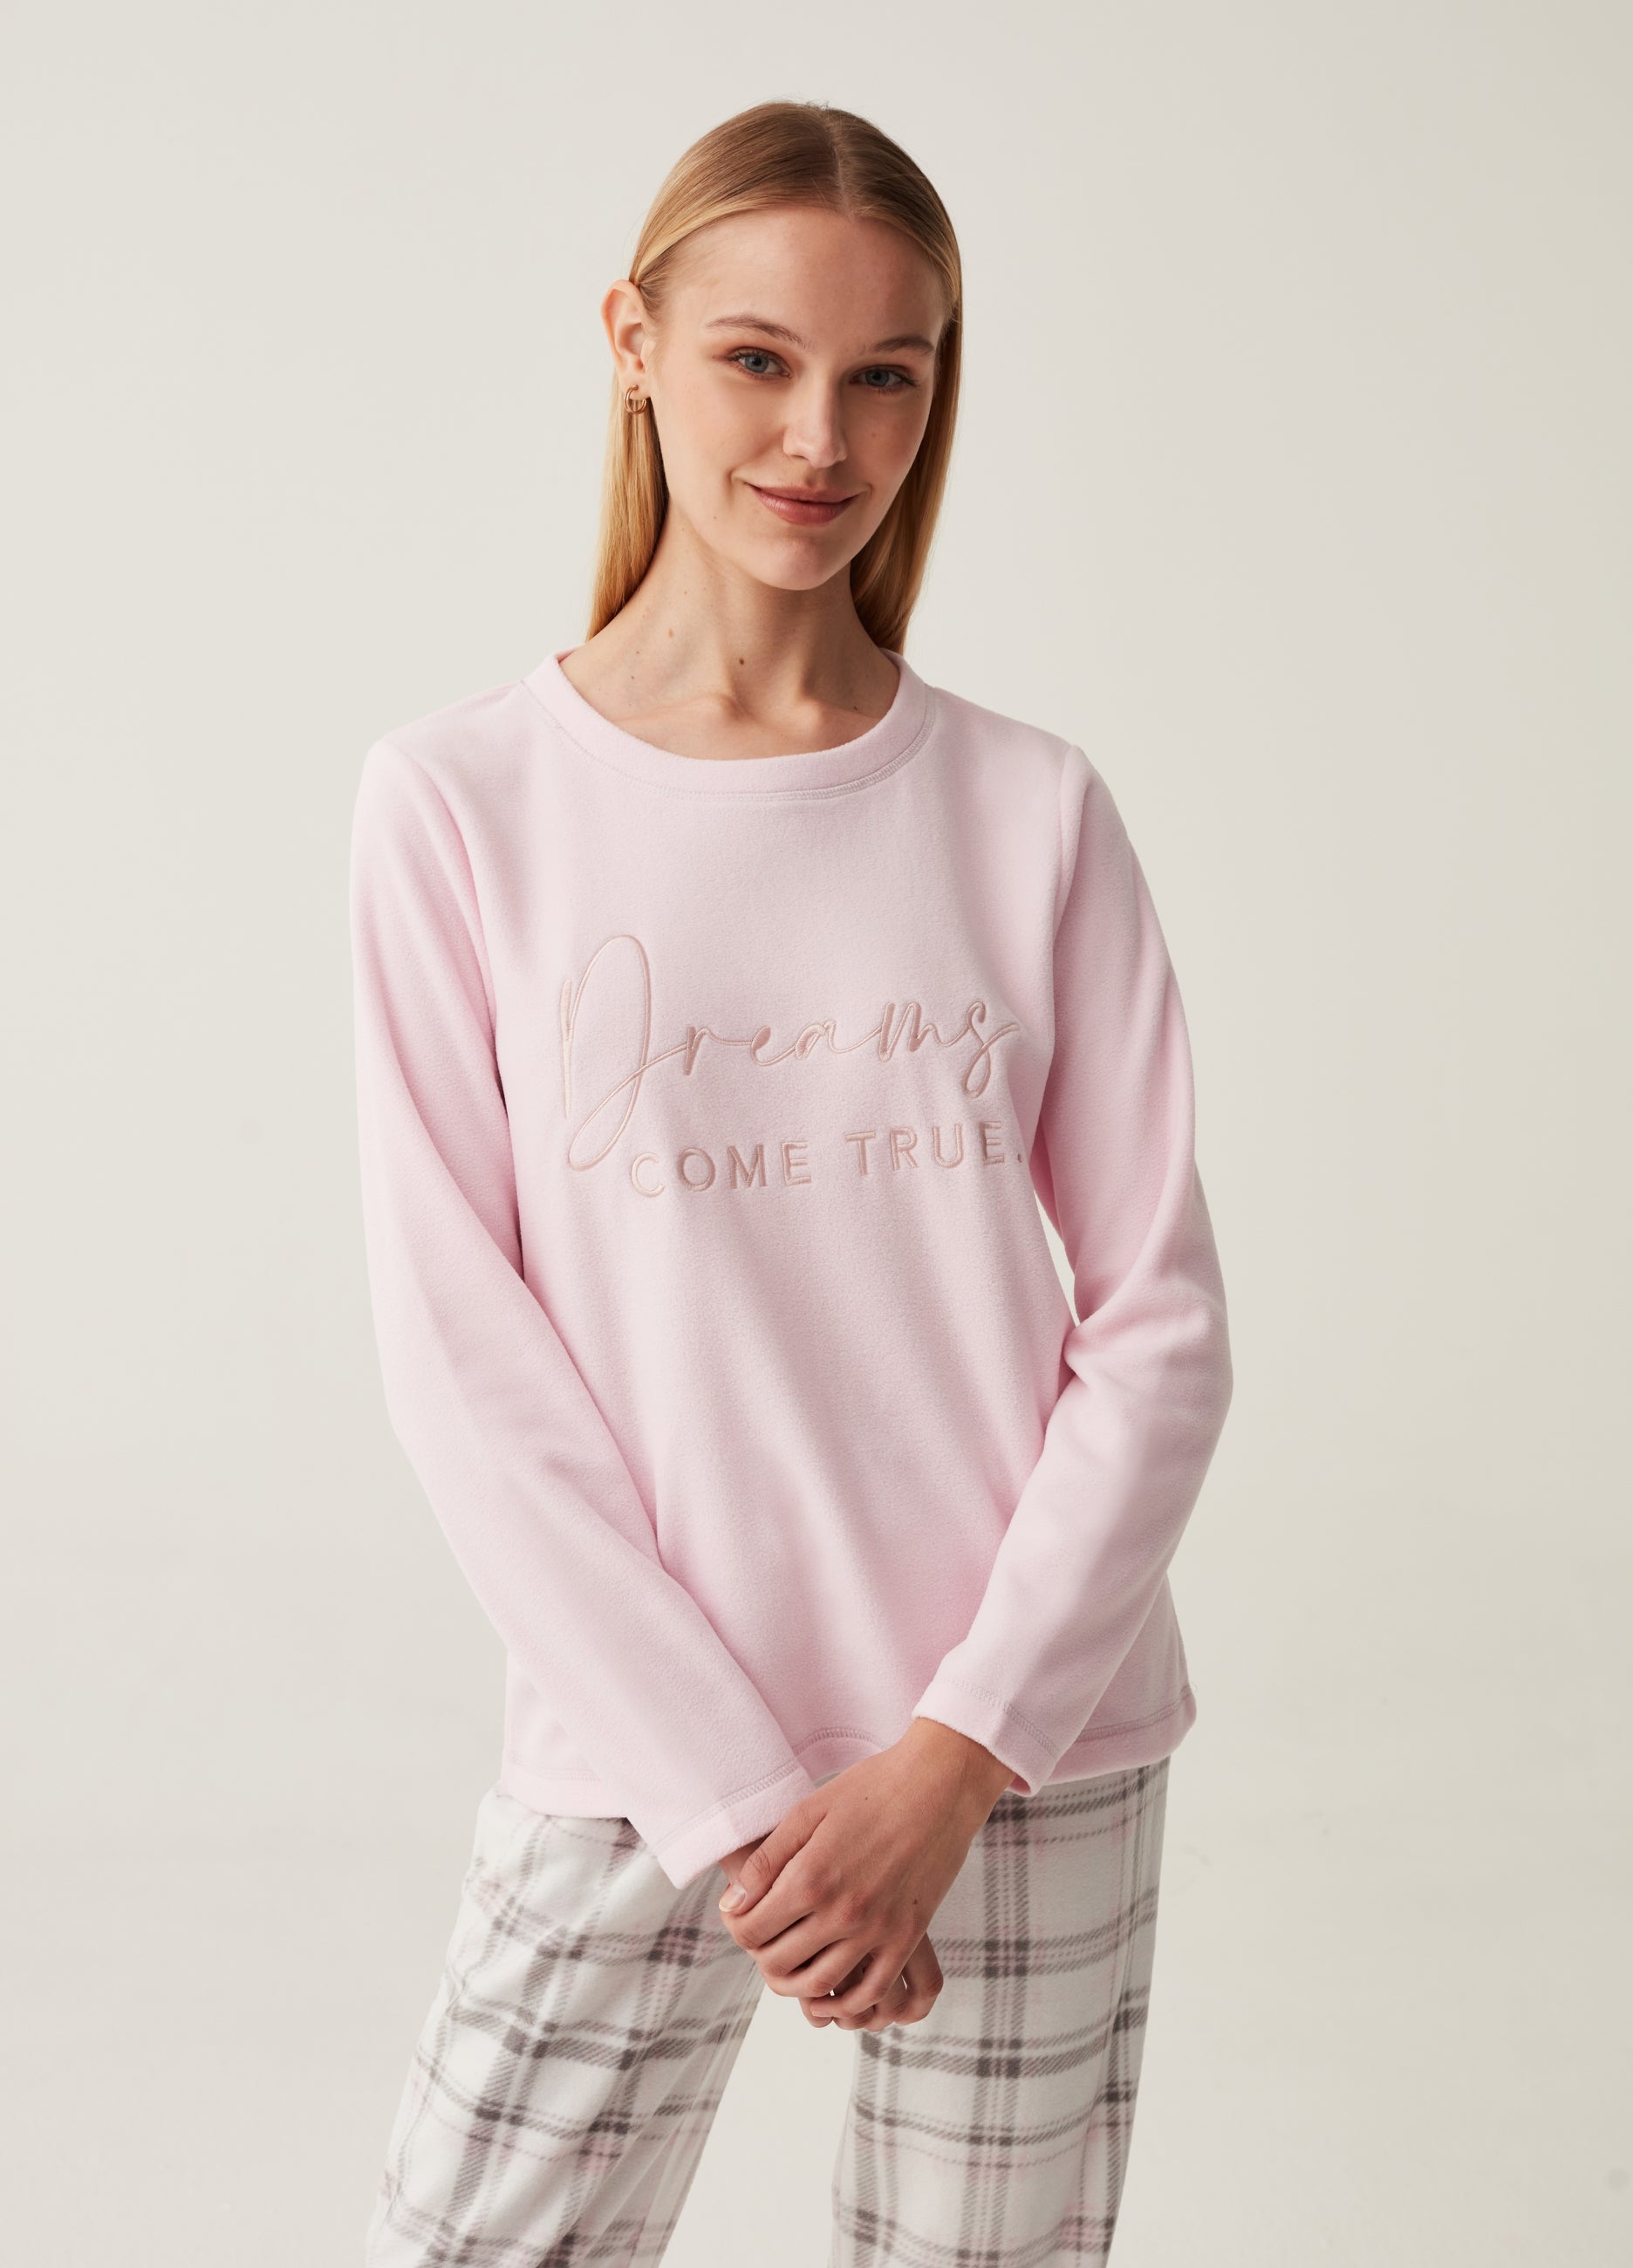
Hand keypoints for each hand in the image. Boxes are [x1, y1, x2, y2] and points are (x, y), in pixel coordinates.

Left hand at [713, 1718, 1013, 2027]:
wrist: (940, 1784)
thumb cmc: (870, 1789)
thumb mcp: (808, 1811)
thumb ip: (767, 1861)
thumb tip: (732, 1905)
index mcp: (811, 1878)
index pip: (751, 1931)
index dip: (738, 1927)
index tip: (742, 1916)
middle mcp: (842, 1912)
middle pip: (779, 1963)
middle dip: (761, 1955)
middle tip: (764, 1939)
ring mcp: (878, 1930)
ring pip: (820, 1985)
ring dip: (796, 1982)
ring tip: (791, 1964)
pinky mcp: (908, 1938)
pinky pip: (872, 1991)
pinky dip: (846, 2002)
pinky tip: (833, 1990)